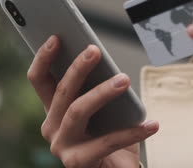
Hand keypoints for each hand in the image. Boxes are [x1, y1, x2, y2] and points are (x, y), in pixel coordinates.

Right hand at [27, 36, 158, 167]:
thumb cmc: (108, 134)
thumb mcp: (101, 107)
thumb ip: (96, 86)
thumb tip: (101, 57)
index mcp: (54, 110)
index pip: (40, 80)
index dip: (44, 58)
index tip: (56, 37)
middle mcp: (51, 127)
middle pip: (61, 92)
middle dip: (77, 68)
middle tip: (95, 51)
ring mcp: (62, 146)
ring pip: (78, 111)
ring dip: (103, 92)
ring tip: (125, 79)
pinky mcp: (78, 162)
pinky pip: (108, 141)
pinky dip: (133, 132)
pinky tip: (152, 124)